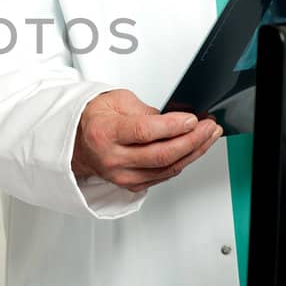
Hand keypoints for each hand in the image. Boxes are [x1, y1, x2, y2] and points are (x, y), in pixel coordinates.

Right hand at [72, 89, 220, 192]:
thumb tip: (175, 119)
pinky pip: (164, 176)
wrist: (76, 142)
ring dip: (193, 153)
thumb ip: (145, 110)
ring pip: (167, 169)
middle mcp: (113, 158)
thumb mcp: (115, 100)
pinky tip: (193, 150)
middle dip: (192, 140)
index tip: (193, 119)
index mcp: (105, 133)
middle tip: (209, 127)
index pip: (144, 132)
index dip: (172, 126)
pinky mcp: (132, 185)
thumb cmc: (93, 119)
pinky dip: (182, 163)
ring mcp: (122, 175)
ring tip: (208, 137)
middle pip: (160, 155)